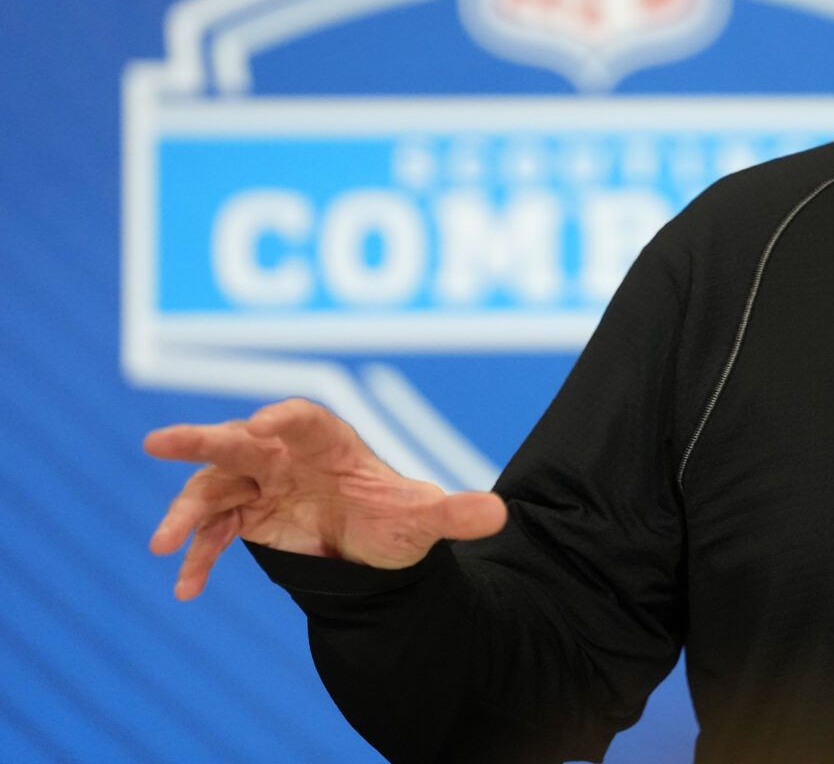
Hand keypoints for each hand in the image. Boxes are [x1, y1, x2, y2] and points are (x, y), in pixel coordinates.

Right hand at [145, 397, 507, 599]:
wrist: (372, 554)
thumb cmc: (396, 521)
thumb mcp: (425, 520)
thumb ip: (455, 514)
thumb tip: (499, 514)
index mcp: (331, 444)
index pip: (304, 420)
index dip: (284, 419)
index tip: (264, 424)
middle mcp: (288, 457)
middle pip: (241, 440)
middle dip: (202, 439)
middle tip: (158, 441)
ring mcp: (262, 486)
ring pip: (215, 487)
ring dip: (187, 511)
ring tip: (163, 543)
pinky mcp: (247, 519)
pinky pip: (215, 533)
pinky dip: (198, 556)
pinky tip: (187, 589)